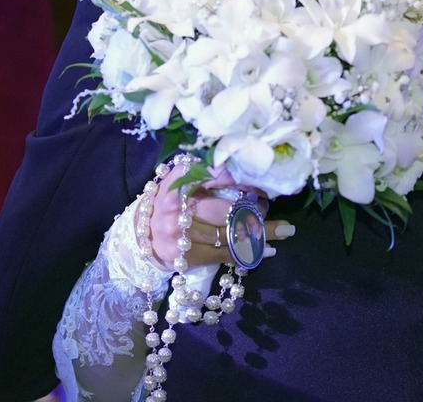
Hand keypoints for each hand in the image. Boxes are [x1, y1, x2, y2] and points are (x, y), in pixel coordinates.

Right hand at [147, 164, 293, 271]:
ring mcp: (182, 233)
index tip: (264, 182)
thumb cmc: (167, 202)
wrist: (137, 236)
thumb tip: (241, 165)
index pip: (217, 176)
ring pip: (230, 233)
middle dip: (255, 209)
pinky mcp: (186, 256)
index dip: (244, 179)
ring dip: (261, 233)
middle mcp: (178, 206)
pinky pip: (224, 254)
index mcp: (179, 180)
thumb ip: (205, 171)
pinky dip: (248, 252)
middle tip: (272, 206)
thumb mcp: (179, 179)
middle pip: (228, 208)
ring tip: (285, 230)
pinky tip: (268, 250)